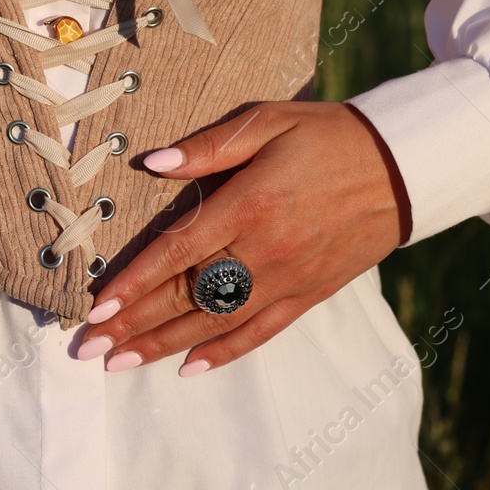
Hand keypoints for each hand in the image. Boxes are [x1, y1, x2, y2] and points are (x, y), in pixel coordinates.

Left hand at [77, 101, 410, 375]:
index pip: (177, 251)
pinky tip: (188, 368)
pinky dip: (224, 353)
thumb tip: (153, 163)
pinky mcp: (309, 295)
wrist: (403, 167)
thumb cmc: (327, 135)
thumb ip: (208, 147)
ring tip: (120, 363)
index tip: (95, 307)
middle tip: (86, 347)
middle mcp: (264, 251)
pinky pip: (260, 332)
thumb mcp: (268, 121)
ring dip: (164, 345)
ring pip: (216, 321)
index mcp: (249, 204)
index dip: (133, 282)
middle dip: (132, 324)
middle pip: (187, 295)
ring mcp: (288, 279)